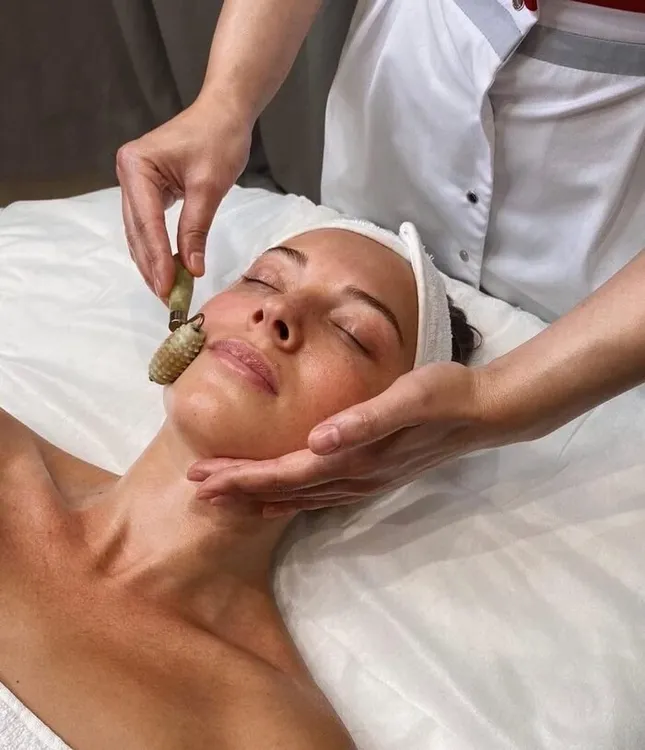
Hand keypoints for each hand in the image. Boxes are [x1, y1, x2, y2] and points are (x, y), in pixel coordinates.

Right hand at [116, 95, 251, 297]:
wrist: (225, 113)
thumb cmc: (220, 140)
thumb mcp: (210, 187)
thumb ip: (196, 229)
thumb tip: (191, 269)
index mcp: (136, 166)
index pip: (147, 223)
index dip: (157, 258)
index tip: (168, 289)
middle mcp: (128, 173)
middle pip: (138, 231)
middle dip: (152, 266)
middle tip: (168, 299)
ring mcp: (135, 181)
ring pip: (140, 233)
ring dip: (153, 262)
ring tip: (168, 292)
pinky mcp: (147, 189)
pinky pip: (149, 225)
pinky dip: (158, 248)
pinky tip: (168, 270)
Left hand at [188, 363, 506, 516]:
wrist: (481, 413)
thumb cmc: (443, 397)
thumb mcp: (408, 399)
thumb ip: (364, 421)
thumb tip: (319, 441)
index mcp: (354, 458)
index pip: (285, 473)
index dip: (242, 476)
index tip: (201, 476)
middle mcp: (353, 478)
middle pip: (284, 490)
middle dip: (238, 488)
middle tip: (194, 487)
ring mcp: (362, 481)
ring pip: (298, 496)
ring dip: (257, 495)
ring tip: (222, 495)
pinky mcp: (370, 473)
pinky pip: (317, 494)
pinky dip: (288, 498)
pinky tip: (276, 499)